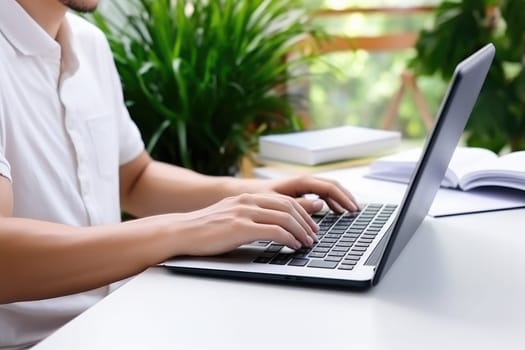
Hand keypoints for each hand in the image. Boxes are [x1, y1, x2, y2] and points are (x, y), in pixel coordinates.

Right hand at [171, 193, 318, 256]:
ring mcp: (244, 212)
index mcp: (247, 197)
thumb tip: (271, 226)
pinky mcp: (240, 227)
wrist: (181, 232)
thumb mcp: (231, 216)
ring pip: (284, 217)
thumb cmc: (205, 229)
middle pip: (288, 207)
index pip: (284, 200)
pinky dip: (288, 238)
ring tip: (307, 243)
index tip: (309, 225)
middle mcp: (247, 200)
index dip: (301, 212)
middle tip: (313, 235)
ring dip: (300, 231)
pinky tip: (293, 246)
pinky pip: (273, 231)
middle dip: (305, 222)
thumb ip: (251, 216)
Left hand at [259, 176, 358, 213]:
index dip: (343, 198)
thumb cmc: (257, 197)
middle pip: (332, 186)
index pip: (329, 187)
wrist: (242, 193)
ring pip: (327, 190)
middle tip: (356, 211)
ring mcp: (301, 186)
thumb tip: (320, 205)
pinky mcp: (298, 192)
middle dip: (345, 197)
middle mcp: (303, 181)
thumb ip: (299, 205)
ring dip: (339, 200)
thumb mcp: (277, 203)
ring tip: (347, 212)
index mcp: (300, 181)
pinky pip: (319, 194)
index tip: (352, 209)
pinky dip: (329, 202)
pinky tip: (333, 211)